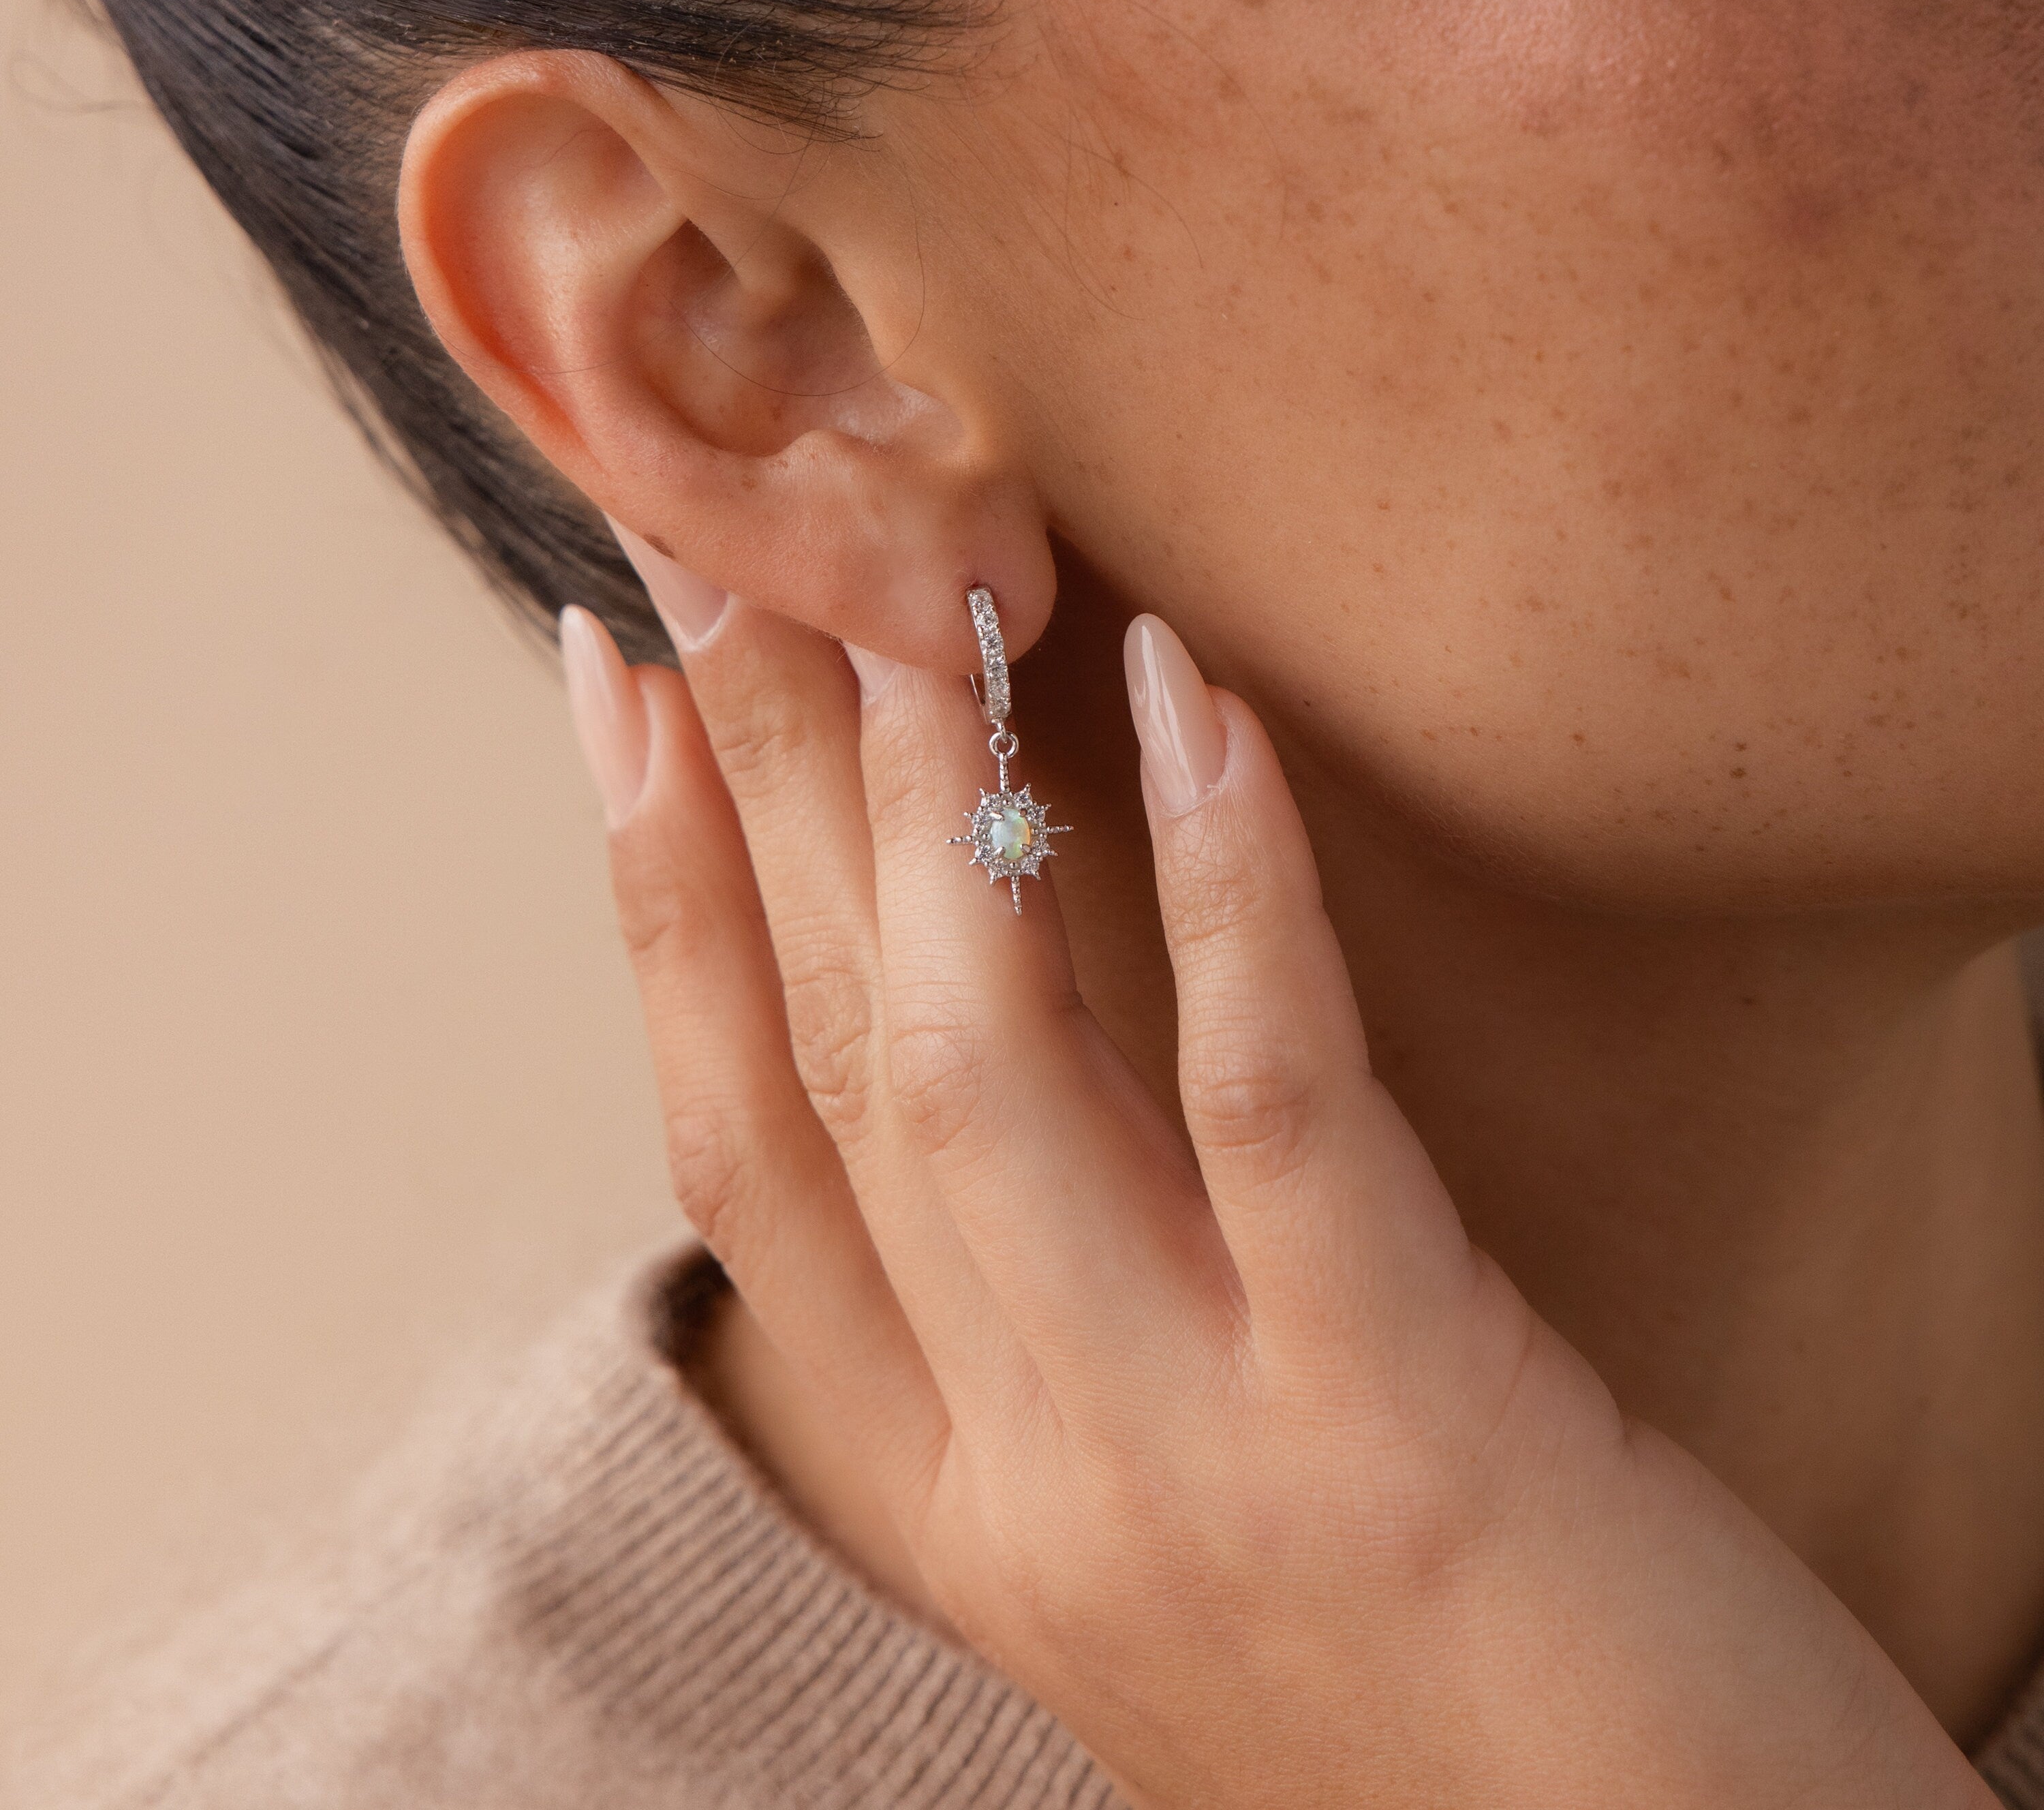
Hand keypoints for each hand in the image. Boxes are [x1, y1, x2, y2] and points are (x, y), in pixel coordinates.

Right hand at [559, 587, 1989, 1809]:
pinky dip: (1219, 884)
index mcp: (952, 1498)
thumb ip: (1068, 1313)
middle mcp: (1022, 1476)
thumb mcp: (1175, 1506)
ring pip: (988, 1074)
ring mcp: (1191, 1453)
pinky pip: (1271, 1097)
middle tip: (722, 550)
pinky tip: (1190, 703)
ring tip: (933, 590)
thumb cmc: (1433, 1689)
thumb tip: (1007, 1040)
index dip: (651, 903)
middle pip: (836, 1064)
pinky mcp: (1401, 1418)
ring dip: (945, 807)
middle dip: (757, 783)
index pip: (737, 1152)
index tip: (610, 696)